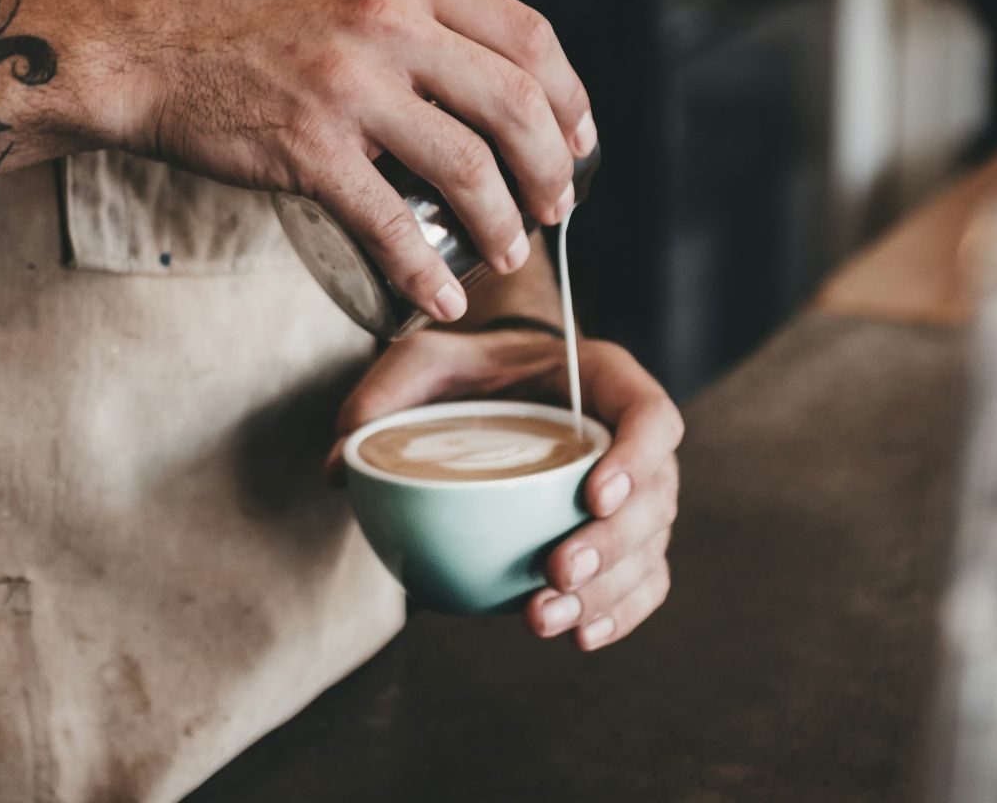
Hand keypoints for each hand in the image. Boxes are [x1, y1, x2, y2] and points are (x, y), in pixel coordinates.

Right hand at [81, 0, 596, 322]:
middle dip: (552, 170)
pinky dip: (427, 271)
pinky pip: (391, 224)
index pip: (529, 36)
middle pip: (516, 104)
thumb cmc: (234, 20)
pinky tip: (441, 296)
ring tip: (507, 253)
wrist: (136, 44)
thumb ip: (413, 15)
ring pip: (468, 167)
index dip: (570, 98)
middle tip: (555, 208)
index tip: (579, 141)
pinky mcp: (308, 147)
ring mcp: (348, 84)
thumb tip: (485, 80)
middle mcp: (388, 20)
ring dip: (502, 223)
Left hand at [336, 328, 681, 650]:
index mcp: (606, 382)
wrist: (501, 388)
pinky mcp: (623, 539)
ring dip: (607, 592)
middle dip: (612, 544)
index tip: (593, 495)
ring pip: (648, 549)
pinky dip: (620, 614)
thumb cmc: (473, 370)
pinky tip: (580, 637)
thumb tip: (340, 464)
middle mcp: (633, 440)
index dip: (636, 459)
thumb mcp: (426, 360)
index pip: (651, 416)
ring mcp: (636, 495)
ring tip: (544, 618)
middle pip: (656, 498)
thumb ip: (385, 394)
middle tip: (556, 572)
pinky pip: (643, 582)